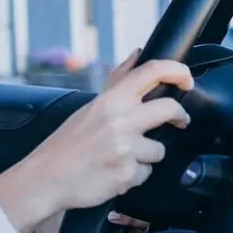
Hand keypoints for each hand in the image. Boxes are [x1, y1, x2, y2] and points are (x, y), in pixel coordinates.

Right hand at [0, 49, 191, 232]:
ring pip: (159, 149)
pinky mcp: (126, 174)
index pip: (152, 72)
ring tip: (121, 157)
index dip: (177, 71)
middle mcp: (119, 120)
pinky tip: (114, 172)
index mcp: (111, 100)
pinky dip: (134, 176)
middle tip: (179, 121)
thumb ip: (118, 80)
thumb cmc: (67, 143)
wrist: (45, 178)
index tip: (187, 79)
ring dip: (146, 155)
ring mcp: (124, 148)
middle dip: (180, 117)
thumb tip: (138, 53)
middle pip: (170, 109)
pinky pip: (146, 173)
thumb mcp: (91, 106)